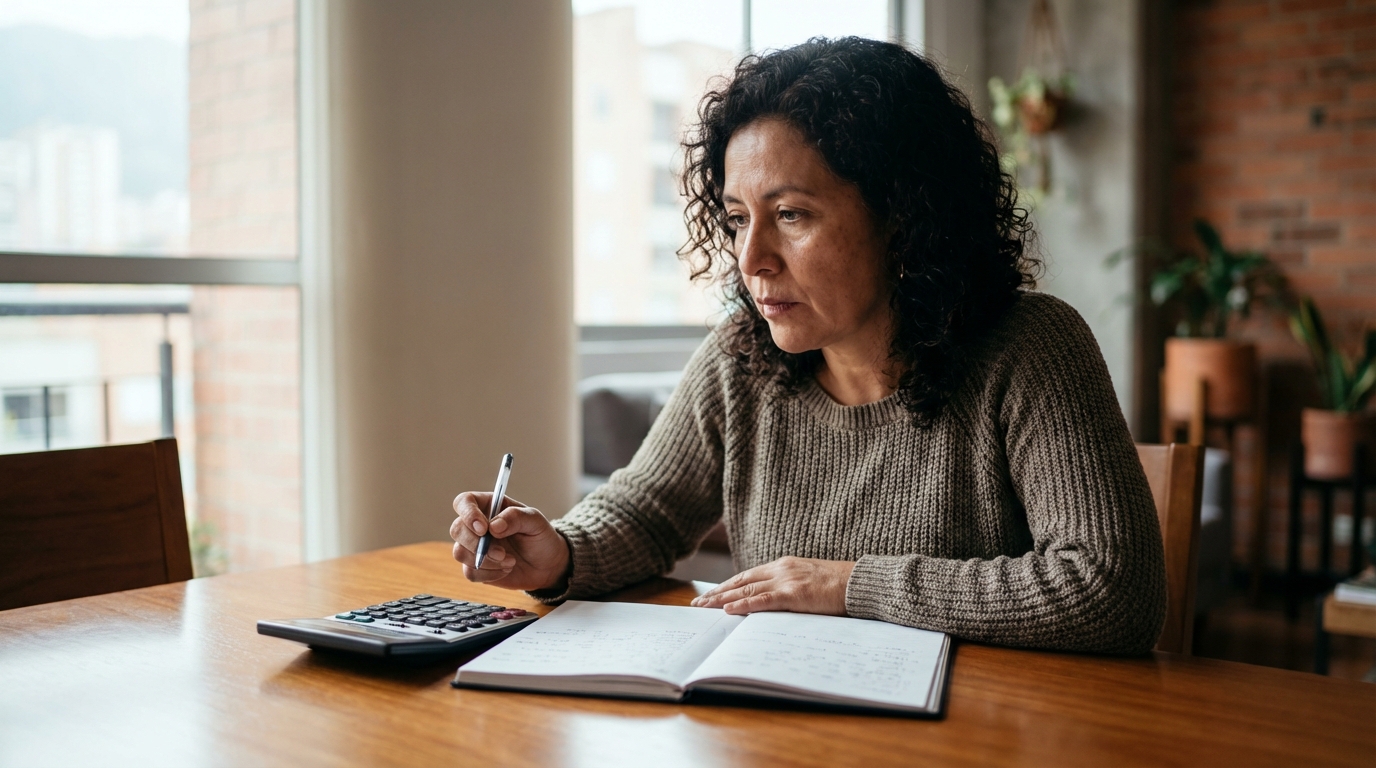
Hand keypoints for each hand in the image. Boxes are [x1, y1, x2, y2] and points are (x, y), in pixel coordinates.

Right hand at [450, 492, 569, 591]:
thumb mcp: (535, 521)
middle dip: (477, 544)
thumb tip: (494, 526)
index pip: (464, 502)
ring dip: (485, 561)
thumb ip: (515, 517)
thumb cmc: (540, 537)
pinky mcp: (476, 567)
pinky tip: (506, 569)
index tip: (483, 528)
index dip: (468, 513)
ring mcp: (474, 547)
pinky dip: (489, 574)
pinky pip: (470, 572)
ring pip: (460, 553)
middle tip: (502, 553)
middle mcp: (477, 526)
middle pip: (456, 529)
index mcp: (489, 506)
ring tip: (510, 561)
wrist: (547, 565)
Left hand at [690, 556, 854, 615]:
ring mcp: (787, 580)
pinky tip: (728, 610)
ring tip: (703, 608)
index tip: (710, 595)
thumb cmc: (839, 585)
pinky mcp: (794, 594)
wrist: (860, 582)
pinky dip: (743, 605)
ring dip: (722, 600)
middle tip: (697, 603)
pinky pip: (763, 600)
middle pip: (741, 581)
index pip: (748, 576)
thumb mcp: (809, 581)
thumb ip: (790, 587)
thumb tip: (774, 602)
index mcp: (784, 565)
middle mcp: (781, 569)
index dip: (726, 586)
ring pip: (746, 590)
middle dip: (717, 593)